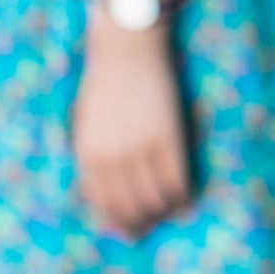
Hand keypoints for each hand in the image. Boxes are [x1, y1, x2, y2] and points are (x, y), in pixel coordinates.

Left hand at [72, 23, 193, 238]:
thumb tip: (106, 187)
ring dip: (162, 212)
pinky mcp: (167, 138)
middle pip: (127, 208)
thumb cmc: (106, 80)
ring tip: (171, 212)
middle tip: (151, 227)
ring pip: (153, 200)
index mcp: (87, 154)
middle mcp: (110, 158)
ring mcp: (139, 150)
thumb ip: (94, 153)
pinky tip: (187, 198)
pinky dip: (183, 196)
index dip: (117, 220)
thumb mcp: (87, 122)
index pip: (102, 203)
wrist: (128, 47)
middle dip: (139, 224)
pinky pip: (176, 182)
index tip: (128, 227)